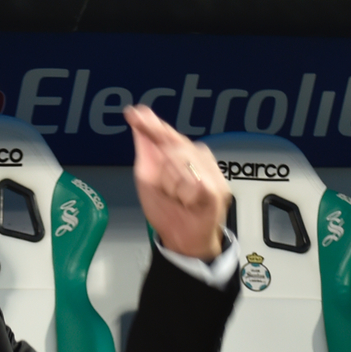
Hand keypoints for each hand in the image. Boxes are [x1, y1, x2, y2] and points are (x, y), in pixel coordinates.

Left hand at [126, 104, 232, 260]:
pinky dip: (183, 194)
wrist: (182, 238)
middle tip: (167, 190)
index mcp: (181, 153)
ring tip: (178, 197)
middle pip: (173, 146)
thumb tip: (138, 118)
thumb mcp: (147, 177)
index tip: (134, 114)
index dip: (150, 124)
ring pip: (181, 163)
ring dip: (172, 184)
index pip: (165, 133)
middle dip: (163, 170)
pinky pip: (192, 183)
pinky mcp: (216, 189)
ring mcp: (209, 172)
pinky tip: (186, 201)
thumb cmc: (167, 209)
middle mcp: (198, 157)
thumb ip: (145, 149)